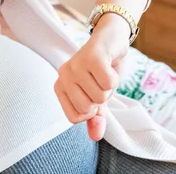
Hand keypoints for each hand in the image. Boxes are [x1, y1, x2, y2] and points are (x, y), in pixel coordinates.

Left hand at [54, 14, 128, 140]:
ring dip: (109, 87)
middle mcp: (63, 75)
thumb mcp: (98, 96)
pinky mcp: (91, 57)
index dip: (91, 111)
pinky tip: (110, 65)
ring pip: (100, 97)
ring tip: (104, 72)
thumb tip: (95, 137)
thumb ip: (95, 117)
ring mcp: (76, 65)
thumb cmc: (102, 69)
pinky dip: (115, 77)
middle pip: (87, 109)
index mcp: (60, 86)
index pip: (74, 118)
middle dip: (101, 99)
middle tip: (99, 81)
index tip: (92, 94)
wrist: (111, 38)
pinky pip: (109, 84)